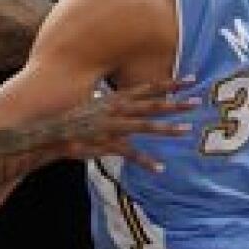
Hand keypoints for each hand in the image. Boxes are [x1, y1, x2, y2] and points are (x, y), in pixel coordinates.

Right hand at [52, 79, 197, 168]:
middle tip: (197, 100)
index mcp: (117, 99)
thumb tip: (120, 99)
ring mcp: (113, 126)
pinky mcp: (107, 144)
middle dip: (176, 103)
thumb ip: (111, 103)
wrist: (50, 131)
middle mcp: (118, 109)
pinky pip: (131, 153)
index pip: (148, 88)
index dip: (169, 84)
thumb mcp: (93, 105)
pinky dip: (146, 162)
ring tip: (186, 130)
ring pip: (146, 126)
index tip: (189, 79)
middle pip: (152, 105)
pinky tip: (160, 168)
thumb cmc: (71, 119)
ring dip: (167, 128)